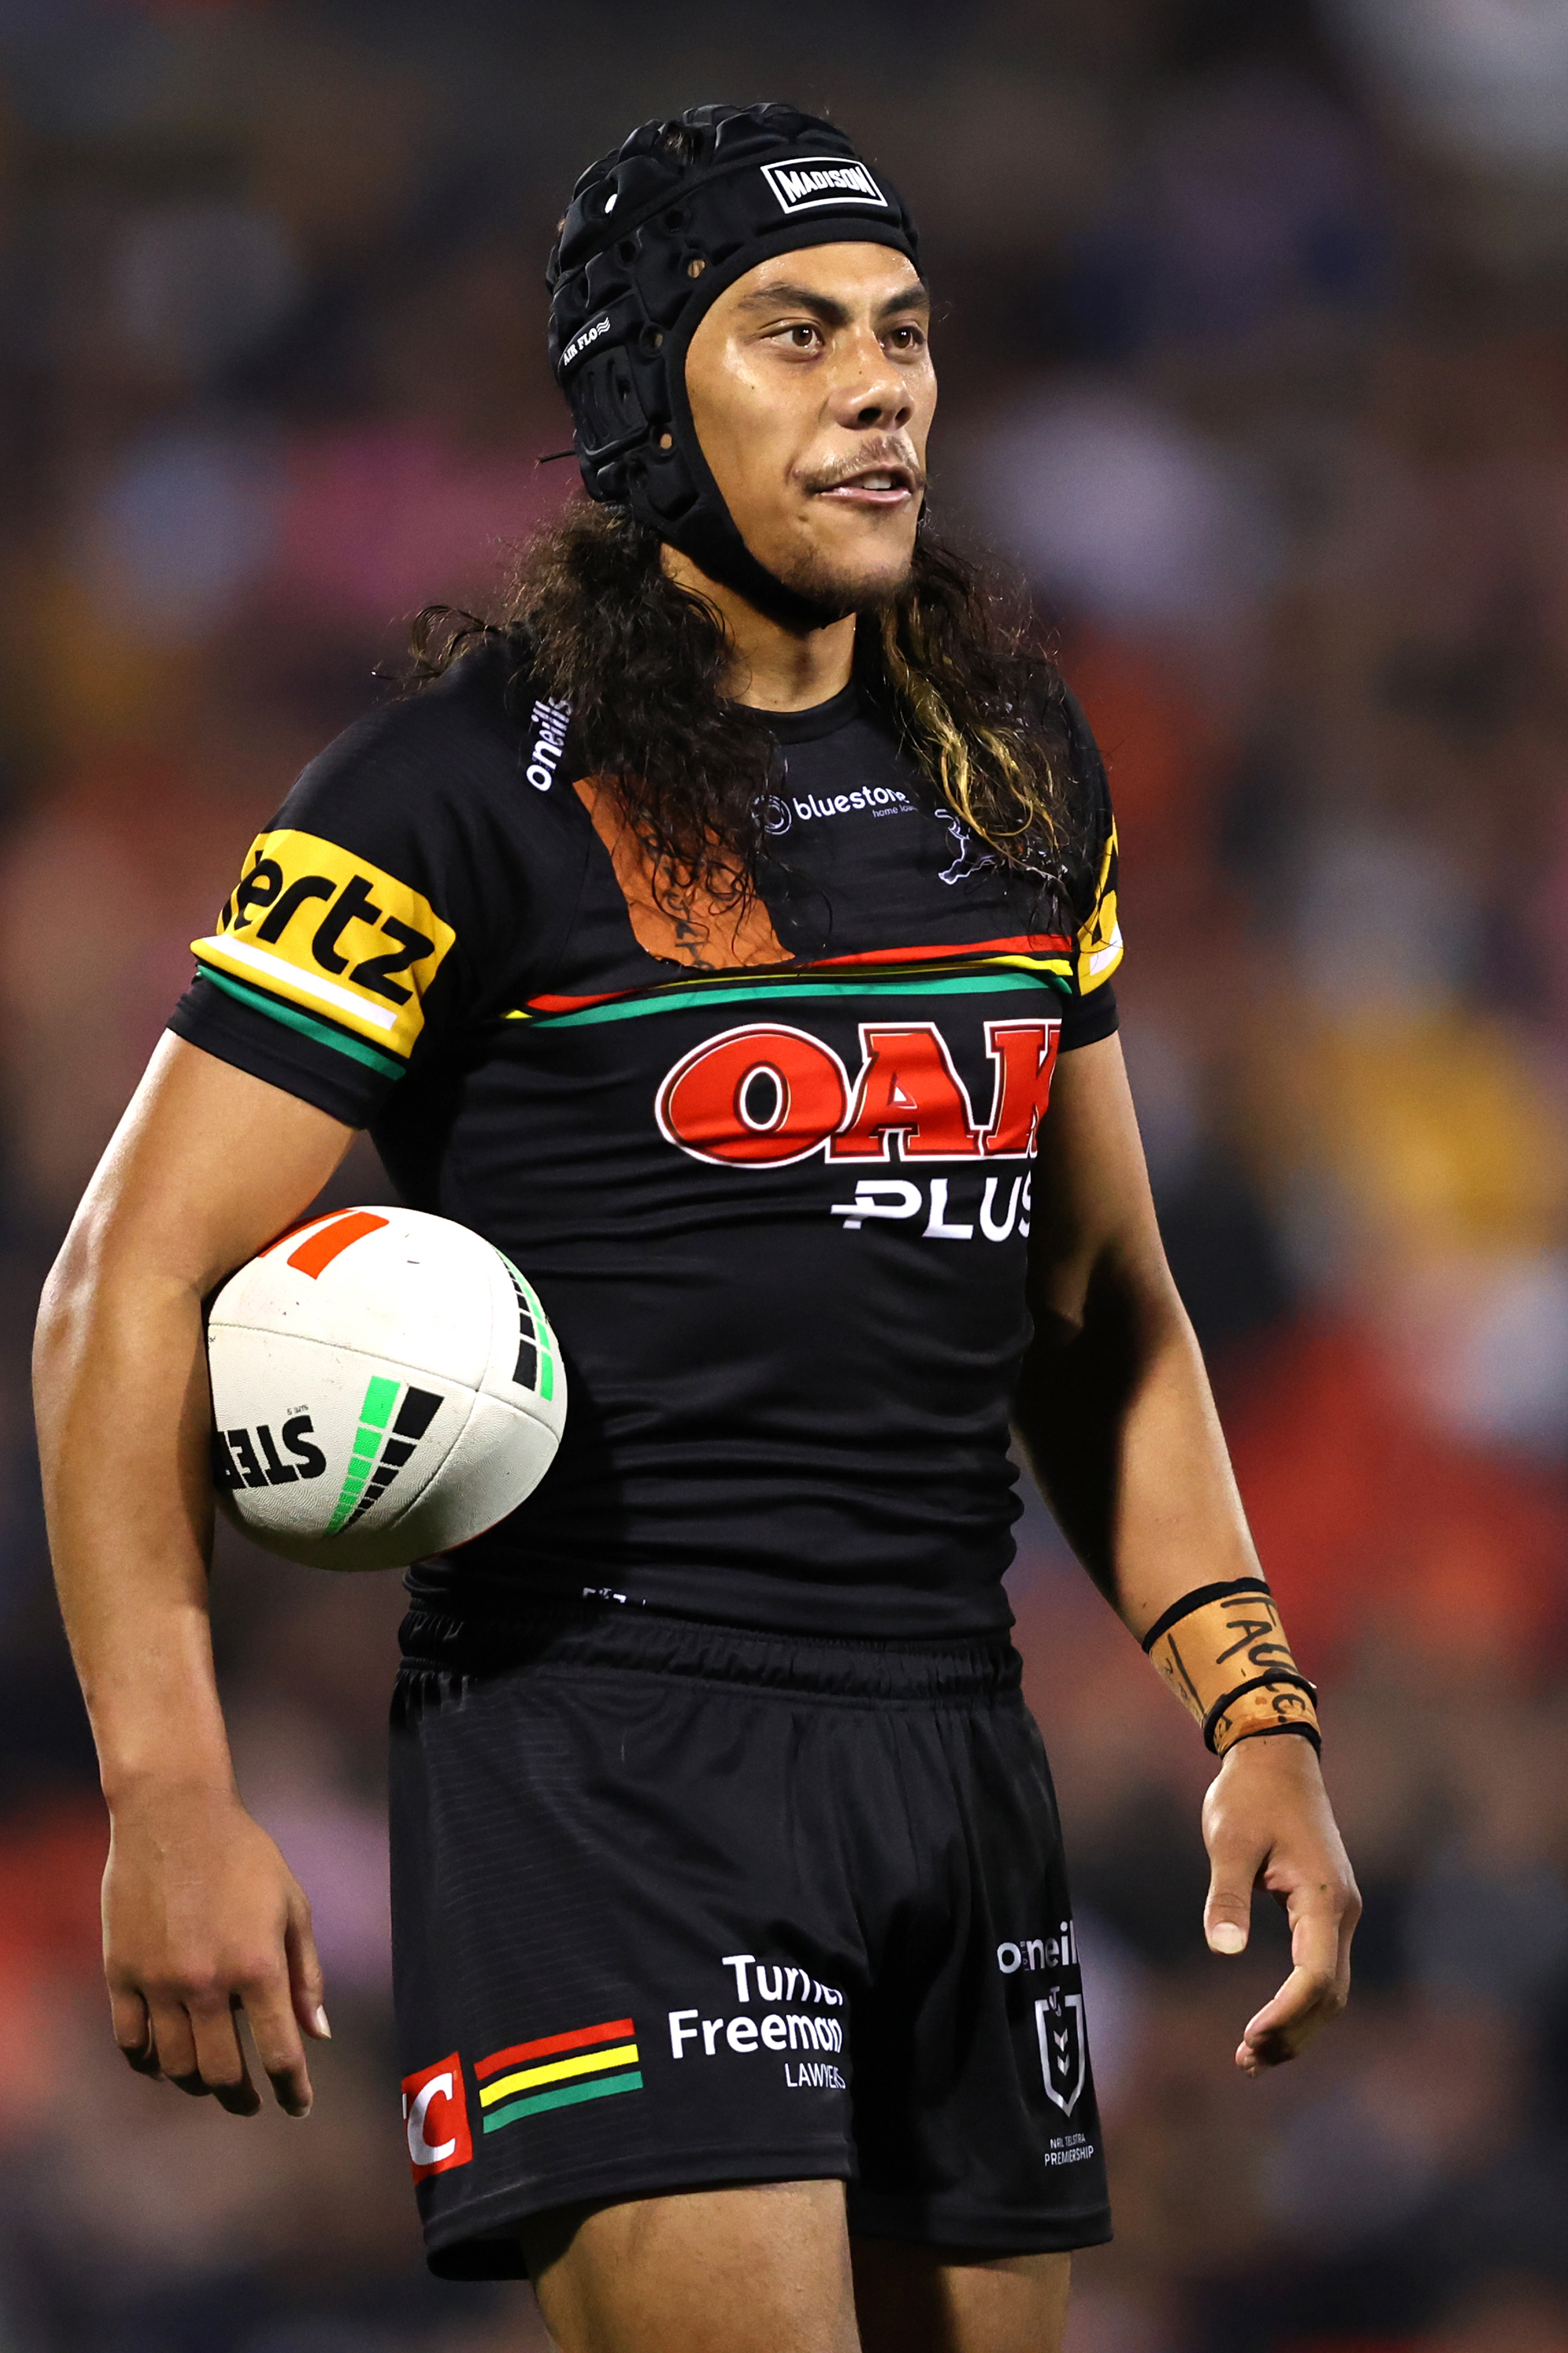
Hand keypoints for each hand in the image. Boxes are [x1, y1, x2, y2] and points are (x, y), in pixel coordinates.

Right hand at [103, 1786, 329, 2116]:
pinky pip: (130, 2043)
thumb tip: (317, 2035)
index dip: (292, 2089)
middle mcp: (207, 1982)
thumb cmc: (244, 1855)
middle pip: (222, 2073)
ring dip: (197, 2084)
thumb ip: (305, 1974)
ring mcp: (158, 1981)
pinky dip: (148, 2064)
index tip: (298, 2106)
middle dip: (241, 2096)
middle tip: (250, 2101)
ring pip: (175, 2067)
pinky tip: (163, 2064)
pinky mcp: (120, 1973)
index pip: (278, 2053)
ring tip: (210, 2080)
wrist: (174, 1814)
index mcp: (258, 1965)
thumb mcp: (292, 1905)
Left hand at [1200, 1733, 1359, 2075]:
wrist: (1275, 1757)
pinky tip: (1269, 2023)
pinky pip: (1320, 1970)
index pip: (1317, 1977)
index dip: (1287, 2014)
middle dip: (1293, 2032)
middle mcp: (1341, 1911)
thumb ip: (1227, 1894)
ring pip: (1330, 1989)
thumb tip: (1224, 1949)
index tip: (1250, 2036)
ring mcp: (1338, 1912)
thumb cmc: (1249, 1795)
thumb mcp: (1229, 1840)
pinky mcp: (1324, 1910)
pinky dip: (1299, 2003)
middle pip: (1330, 1995)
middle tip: (1245, 2059)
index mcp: (1324, 1897)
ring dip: (1298, 2026)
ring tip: (1251, 2057)